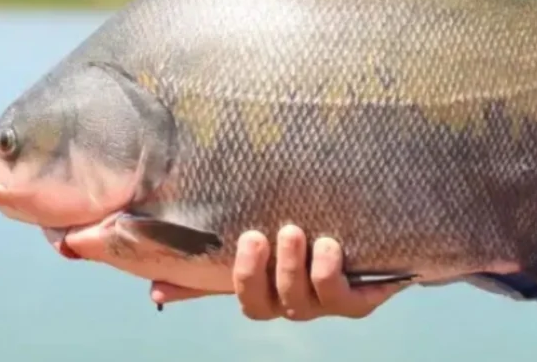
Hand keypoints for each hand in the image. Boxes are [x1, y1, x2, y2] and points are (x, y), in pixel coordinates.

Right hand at [149, 225, 405, 320]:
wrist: (382, 239)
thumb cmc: (312, 241)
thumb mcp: (266, 242)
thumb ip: (213, 261)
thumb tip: (154, 288)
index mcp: (268, 292)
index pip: (241, 298)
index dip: (224, 283)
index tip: (227, 244)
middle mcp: (293, 304)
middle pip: (263, 305)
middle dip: (255, 273)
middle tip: (258, 234)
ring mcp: (325, 304)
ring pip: (301, 301)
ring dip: (293, 268)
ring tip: (295, 231)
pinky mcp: (359, 301)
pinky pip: (342, 299)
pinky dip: (330, 272)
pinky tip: (330, 246)